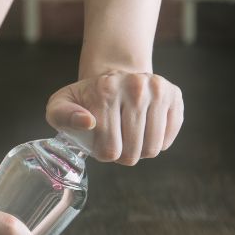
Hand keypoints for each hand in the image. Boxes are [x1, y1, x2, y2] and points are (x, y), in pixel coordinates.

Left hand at [45, 70, 183, 164]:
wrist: (112, 79)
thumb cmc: (84, 100)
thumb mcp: (60, 105)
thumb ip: (63, 116)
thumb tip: (88, 122)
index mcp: (106, 90)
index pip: (109, 149)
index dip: (103, 154)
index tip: (98, 143)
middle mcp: (136, 87)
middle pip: (133, 151)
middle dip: (122, 156)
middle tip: (115, 143)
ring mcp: (158, 90)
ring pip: (153, 147)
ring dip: (139, 151)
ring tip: (129, 138)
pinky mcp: (174, 95)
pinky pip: (169, 137)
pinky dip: (157, 142)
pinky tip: (145, 131)